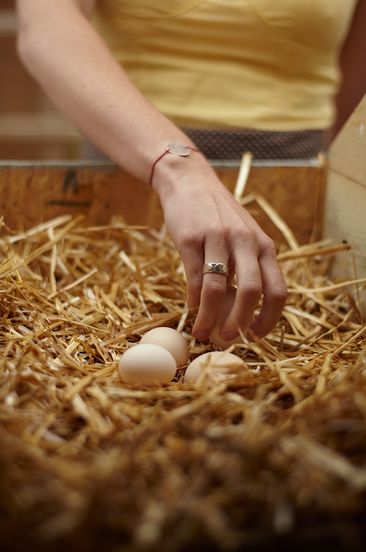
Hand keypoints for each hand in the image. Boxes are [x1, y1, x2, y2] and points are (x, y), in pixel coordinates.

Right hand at [153, 153, 286, 340]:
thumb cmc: (218, 216)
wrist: (190, 182)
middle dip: (239, 322)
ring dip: (209, 317)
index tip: (254, 336)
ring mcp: (218, 238)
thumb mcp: (244, 237)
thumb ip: (248, 268)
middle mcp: (246, 242)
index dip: (269, 319)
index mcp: (264, 246)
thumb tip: (241, 313)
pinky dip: (193, 300)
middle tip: (227, 338)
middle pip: (251, 292)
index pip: (277, 290)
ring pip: (218, 288)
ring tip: (201, 331)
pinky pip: (195, 277)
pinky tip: (191, 308)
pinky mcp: (191, 238)